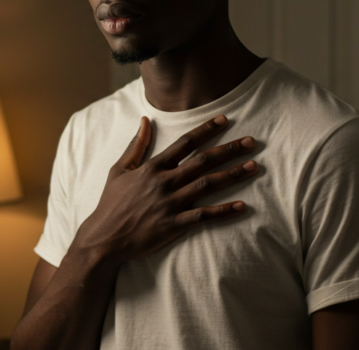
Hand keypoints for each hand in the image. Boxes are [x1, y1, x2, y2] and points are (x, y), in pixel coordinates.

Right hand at [71, 115, 258, 265]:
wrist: (105, 237)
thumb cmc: (111, 203)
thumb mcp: (119, 170)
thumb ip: (136, 145)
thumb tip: (145, 120)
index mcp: (152, 167)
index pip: (184, 143)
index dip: (206, 130)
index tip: (225, 120)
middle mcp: (164, 182)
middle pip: (203, 161)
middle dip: (229, 150)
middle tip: (252, 141)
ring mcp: (170, 203)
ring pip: (207, 185)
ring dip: (232, 175)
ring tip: (254, 166)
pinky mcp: (174, 225)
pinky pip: (204, 216)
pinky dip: (224, 211)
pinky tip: (243, 205)